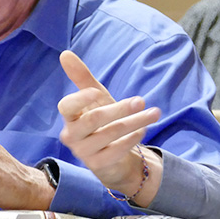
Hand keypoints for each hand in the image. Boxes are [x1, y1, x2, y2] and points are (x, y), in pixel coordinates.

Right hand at [58, 50, 162, 204]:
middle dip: (120, 109)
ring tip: (154, 113)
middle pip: (94, 119)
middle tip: (142, 100)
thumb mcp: (95, 98)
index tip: (97, 91)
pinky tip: (143, 130)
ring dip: (135, 122)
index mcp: (69, 117)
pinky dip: (132, 139)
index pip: (66, 107)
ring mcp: (84, 152)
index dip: (80, 99)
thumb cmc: (102, 121)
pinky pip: (116, 150)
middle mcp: (72, 135)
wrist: (112, 155)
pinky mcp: (98, 165)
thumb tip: (65, 53)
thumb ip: (82, 78)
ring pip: (110, 134)